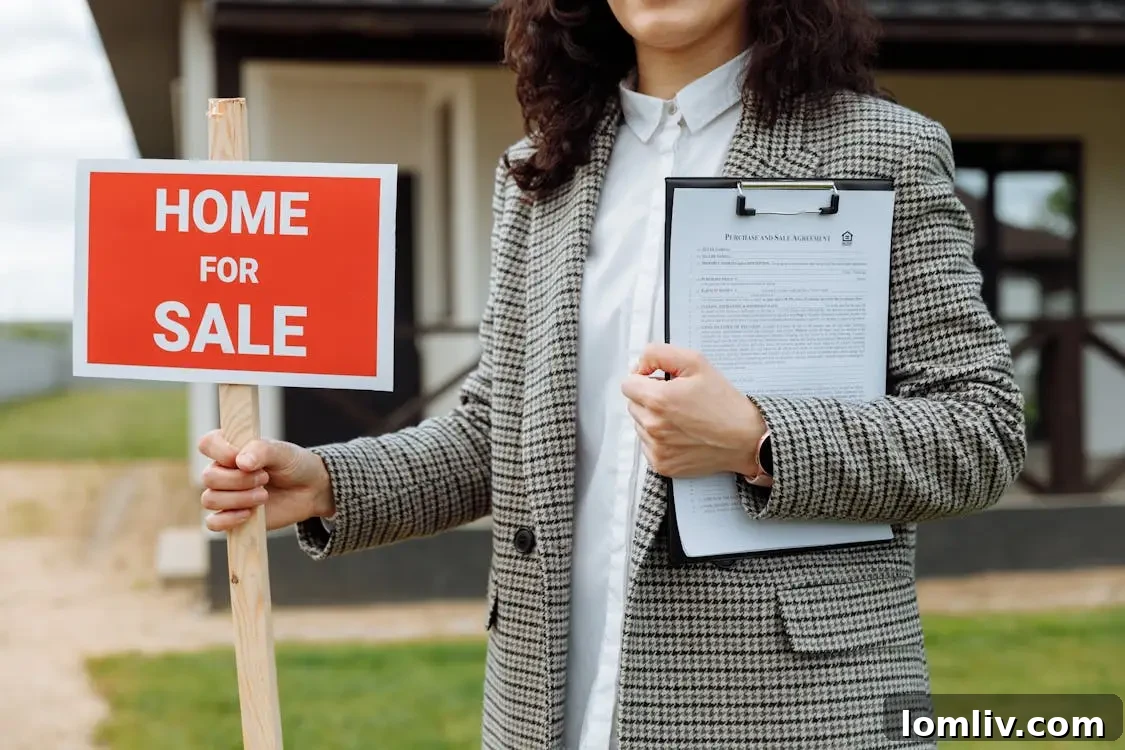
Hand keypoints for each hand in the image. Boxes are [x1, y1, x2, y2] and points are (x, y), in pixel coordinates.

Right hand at [197, 430, 334, 531]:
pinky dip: (228, 520)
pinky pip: (212, 523)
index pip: (207, 444)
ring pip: (210, 499)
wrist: (310, 490)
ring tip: (264, 495)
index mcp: (230, 448)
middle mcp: (223, 470)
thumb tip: (241, 462)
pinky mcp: (231, 516)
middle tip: (265, 478)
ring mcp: (225, 494)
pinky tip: (248, 515)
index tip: (244, 459)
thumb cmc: (294, 465)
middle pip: (208, 477)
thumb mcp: (283, 452)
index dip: (222, 452)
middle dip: (239, 480)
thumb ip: (262, 450)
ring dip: (238, 499)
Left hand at [621, 343, 765, 477]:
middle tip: (677, 399)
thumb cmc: (724, 402)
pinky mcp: (661, 465)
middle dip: (649, 398)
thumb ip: (659, 354)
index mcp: (658, 399)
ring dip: (654, 419)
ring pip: (640, 425)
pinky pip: (647, 445)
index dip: (644, 378)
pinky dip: (660, 439)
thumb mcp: (696, 363)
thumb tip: (639, 364)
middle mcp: (653, 426)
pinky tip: (681, 434)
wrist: (745, 439)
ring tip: (682, 418)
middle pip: (633, 404)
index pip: (628, 384)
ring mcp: (656, 448)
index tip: (661, 381)